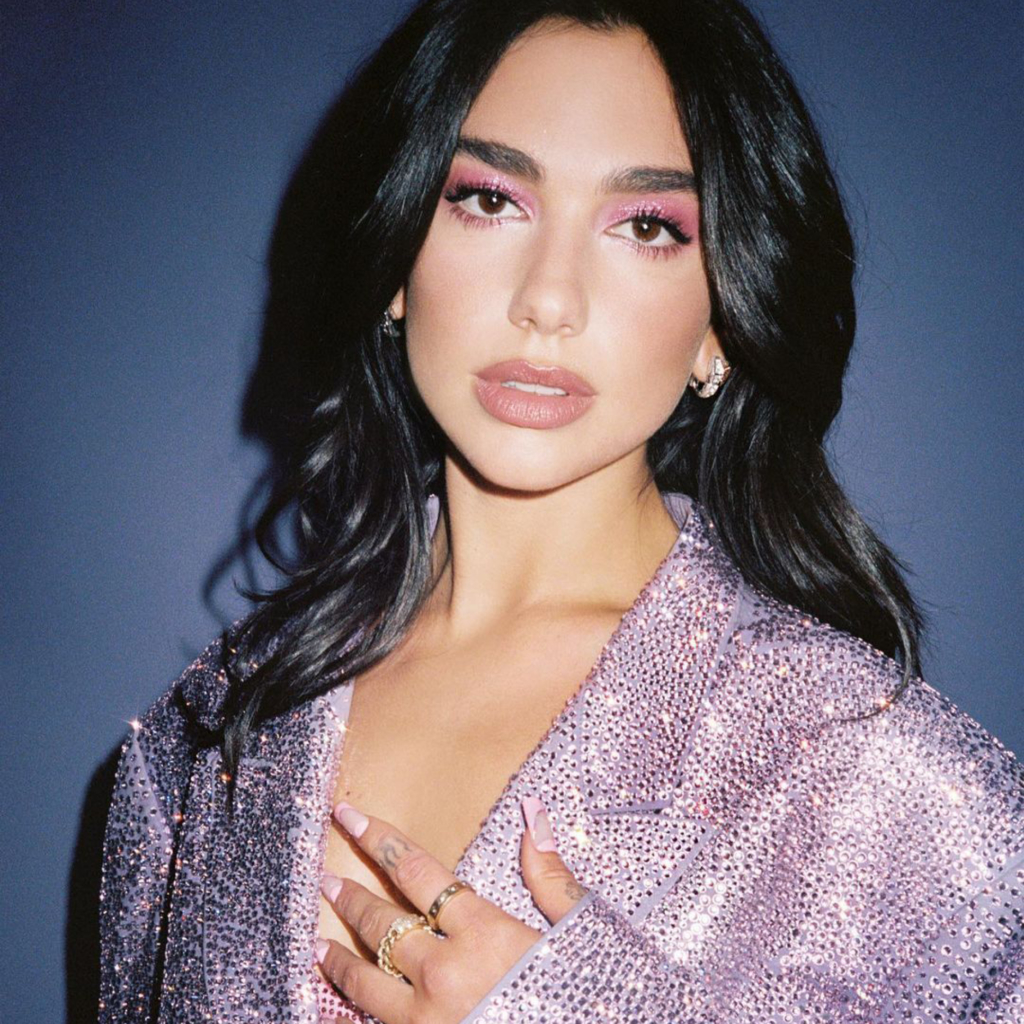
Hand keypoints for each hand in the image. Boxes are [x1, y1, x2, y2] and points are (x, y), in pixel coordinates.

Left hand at [316, 795, 588, 1022]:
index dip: (380, 838)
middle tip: (326, 878)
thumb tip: (532, 814)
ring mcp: (429, 1020)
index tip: (349, 815)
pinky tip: (335, 1004)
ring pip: (367, 980)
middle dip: (351, 896)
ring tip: (317, 940)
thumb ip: (551, 876)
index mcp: (484, 932)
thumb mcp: (584, 932)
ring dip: (338, 956)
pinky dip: (350, 1012)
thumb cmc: (595, 998)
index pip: (417, 869)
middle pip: (383, 922)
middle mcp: (447, 972)